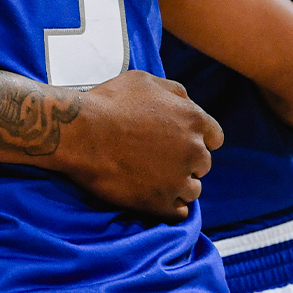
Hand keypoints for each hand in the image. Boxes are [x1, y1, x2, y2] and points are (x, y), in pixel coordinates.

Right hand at [57, 69, 222, 221]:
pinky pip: (178, 212)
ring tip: (150, 178)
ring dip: (177, 184)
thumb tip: (187, 102)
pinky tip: (151, 195)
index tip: (178, 142)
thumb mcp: (144, 80)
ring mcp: (178, 180)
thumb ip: (174, 91)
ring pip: (192, 189)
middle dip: (185, 161)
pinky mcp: (160, 203)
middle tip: (157, 158)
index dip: (197, 139)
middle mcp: (194, 151)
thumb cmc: (108, 103)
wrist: (78, 133)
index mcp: (194, 120)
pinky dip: (169, 206)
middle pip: (203, 164)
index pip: (214, 137)